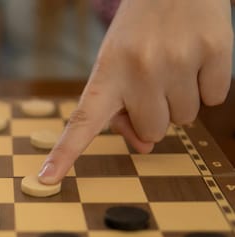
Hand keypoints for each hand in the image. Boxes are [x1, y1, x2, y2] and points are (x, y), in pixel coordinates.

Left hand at [39, 0, 232, 183]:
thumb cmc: (139, 34)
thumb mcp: (117, 66)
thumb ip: (124, 110)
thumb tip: (145, 146)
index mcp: (107, 73)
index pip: (83, 121)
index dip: (65, 153)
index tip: (46, 179)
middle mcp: (140, 68)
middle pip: (153, 132)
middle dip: (154, 115)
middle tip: (153, 82)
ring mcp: (178, 60)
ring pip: (185, 119)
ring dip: (180, 100)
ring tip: (173, 66)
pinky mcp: (214, 50)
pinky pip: (214, 98)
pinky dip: (206, 85)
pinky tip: (195, 58)